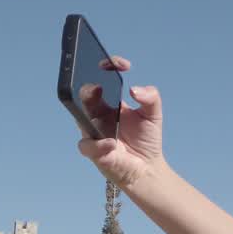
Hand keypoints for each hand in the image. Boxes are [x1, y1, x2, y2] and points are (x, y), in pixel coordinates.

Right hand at [75, 56, 165, 188]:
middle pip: (84, 94)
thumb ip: (151, 97)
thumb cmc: (146, 140)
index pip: (101, 79)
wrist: (147, 168)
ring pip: (79, 116)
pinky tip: (112, 143)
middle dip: (88, 86)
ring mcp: (93, 132)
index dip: (108, 67)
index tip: (122, 65)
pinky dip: (98, 144)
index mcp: (109, 103)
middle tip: (99, 85)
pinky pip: (88, 145)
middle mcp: (97, 115)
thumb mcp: (153, 114)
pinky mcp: (93, 152)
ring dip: (87, 110)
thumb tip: (135, 90)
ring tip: (97, 100)